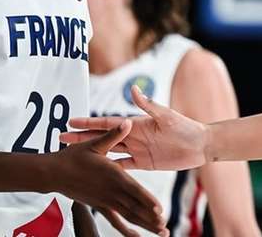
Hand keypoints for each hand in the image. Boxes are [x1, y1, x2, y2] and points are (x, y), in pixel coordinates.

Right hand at [50, 118, 168, 235]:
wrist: (54, 173)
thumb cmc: (73, 156)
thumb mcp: (95, 143)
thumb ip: (113, 134)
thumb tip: (127, 121)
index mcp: (113, 175)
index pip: (134, 190)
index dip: (147, 200)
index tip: (159, 210)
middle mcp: (111, 191)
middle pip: (135, 207)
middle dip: (151, 218)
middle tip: (165, 229)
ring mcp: (106, 200)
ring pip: (128, 215)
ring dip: (144, 224)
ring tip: (160, 233)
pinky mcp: (100, 206)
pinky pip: (115, 220)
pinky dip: (126, 229)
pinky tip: (136, 236)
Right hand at [61, 85, 208, 171]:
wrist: (200, 145)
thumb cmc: (185, 126)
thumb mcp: (166, 115)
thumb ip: (148, 105)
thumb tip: (133, 88)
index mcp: (136, 124)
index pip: (107, 124)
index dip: (89, 123)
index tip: (70, 122)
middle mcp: (133, 136)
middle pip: (103, 138)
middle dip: (82, 138)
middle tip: (61, 140)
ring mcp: (137, 150)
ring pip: (109, 151)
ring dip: (92, 152)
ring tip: (74, 154)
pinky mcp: (143, 163)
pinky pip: (123, 166)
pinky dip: (110, 168)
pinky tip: (96, 172)